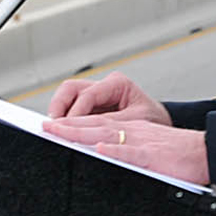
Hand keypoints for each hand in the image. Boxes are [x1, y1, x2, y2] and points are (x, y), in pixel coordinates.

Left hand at [43, 115, 209, 185]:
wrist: (206, 153)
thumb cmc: (178, 155)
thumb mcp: (146, 148)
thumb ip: (124, 150)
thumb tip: (100, 154)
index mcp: (129, 130)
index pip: (96, 123)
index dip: (72, 124)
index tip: (52, 126)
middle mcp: (132, 131)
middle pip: (95, 125)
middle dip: (68, 126)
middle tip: (45, 127)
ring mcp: (142, 142)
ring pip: (108, 135)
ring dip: (83, 133)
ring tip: (61, 133)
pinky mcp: (154, 156)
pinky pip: (133, 152)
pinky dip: (116, 150)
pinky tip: (100, 150)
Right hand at [46, 71, 168, 122]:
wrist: (163, 129)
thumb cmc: (154, 123)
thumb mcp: (135, 123)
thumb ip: (111, 124)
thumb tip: (89, 131)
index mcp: (118, 83)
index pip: (87, 94)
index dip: (75, 112)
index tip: (65, 127)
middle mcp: (104, 86)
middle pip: (71, 88)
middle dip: (59, 106)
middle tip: (52, 125)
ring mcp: (97, 96)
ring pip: (68, 96)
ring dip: (59, 112)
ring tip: (54, 129)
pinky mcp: (92, 108)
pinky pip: (72, 109)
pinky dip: (65, 119)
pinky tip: (61, 132)